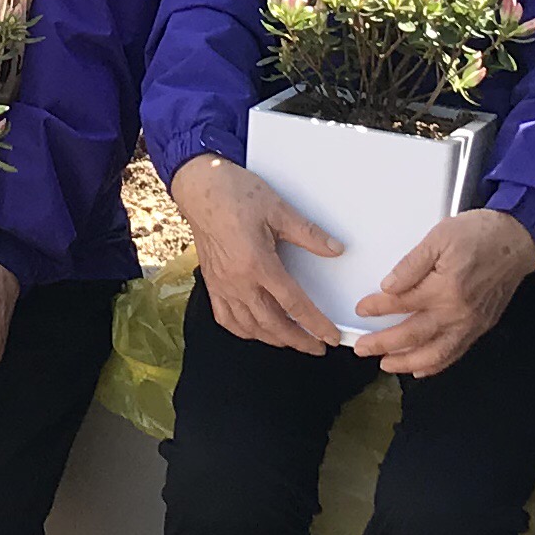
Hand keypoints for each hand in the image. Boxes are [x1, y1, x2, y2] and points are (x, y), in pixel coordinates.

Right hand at [168, 155, 346, 355]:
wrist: (200, 187)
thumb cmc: (235, 194)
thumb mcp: (278, 209)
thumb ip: (308, 234)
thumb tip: (335, 249)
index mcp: (257, 264)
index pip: (293, 304)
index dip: (315, 324)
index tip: (330, 337)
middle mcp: (238, 281)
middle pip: (272, 324)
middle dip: (297, 340)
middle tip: (316, 348)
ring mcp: (222, 284)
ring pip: (249, 326)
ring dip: (273, 339)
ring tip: (291, 341)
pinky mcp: (212, 282)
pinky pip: (225, 318)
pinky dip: (243, 330)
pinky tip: (255, 331)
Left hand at [354, 207, 534, 378]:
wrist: (518, 241)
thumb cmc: (483, 234)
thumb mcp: (440, 236)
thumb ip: (412, 264)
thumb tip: (389, 285)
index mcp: (445, 288)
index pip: (401, 303)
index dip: (377, 308)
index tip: (362, 309)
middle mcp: (457, 312)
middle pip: (412, 335)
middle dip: (384, 344)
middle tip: (363, 348)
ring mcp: (470, 323)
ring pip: (434, 354)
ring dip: (407, 363)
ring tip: (386, 364)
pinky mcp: (480, 327)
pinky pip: (455, 353)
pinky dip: (435, 364)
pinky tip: (421, 367)